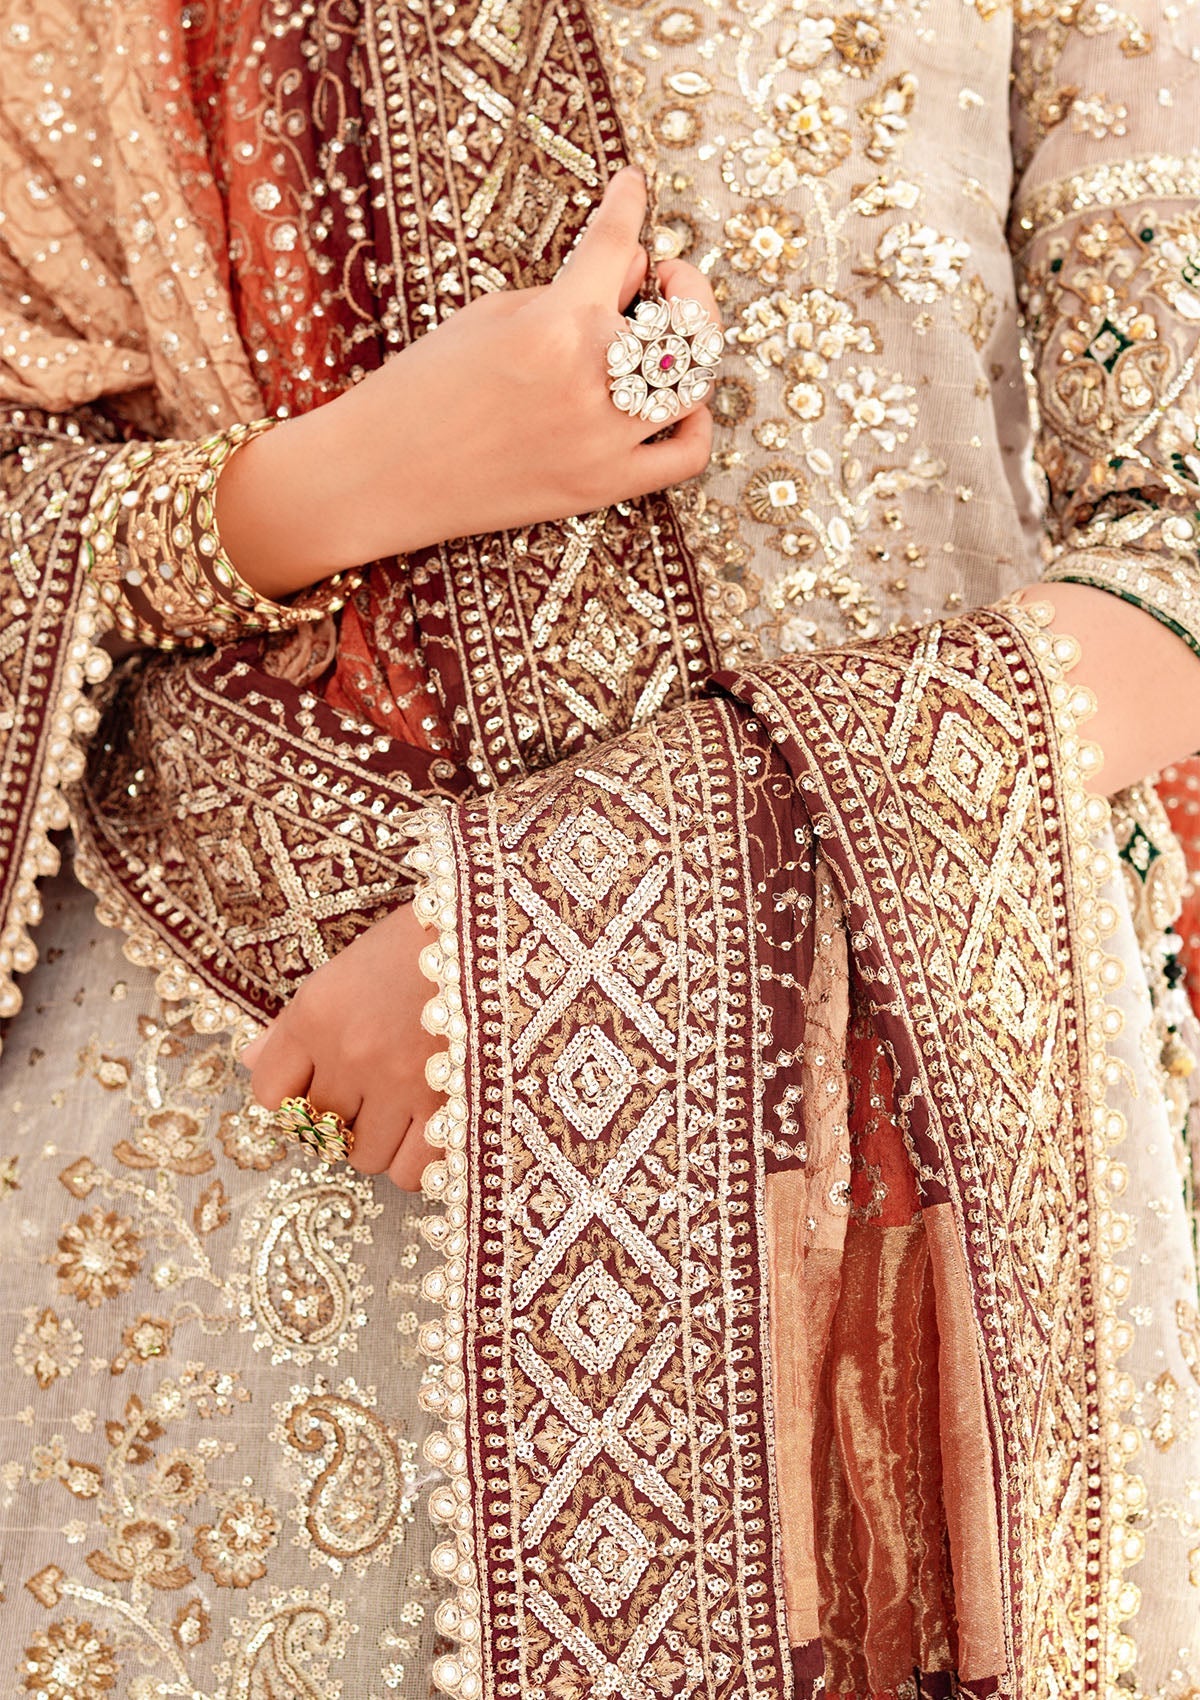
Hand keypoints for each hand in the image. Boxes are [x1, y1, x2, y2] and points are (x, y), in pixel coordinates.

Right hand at [217, 167, 722, 598]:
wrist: (381, 475)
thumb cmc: (421, 387)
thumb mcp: (486, 316)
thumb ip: (563, 294)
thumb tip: (627, 274)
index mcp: (556, 323)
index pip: (616, 243)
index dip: (630, 203)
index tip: (634, 187)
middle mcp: (591, 379)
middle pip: (681, 318)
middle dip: (683, 283)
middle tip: (667, 275)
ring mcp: (602, 439)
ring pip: (691, 383)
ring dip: (690, 348)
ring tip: (665, 338)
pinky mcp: (602, 487)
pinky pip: (685, 456)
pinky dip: (693, 424)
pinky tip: (675, 406)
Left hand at [239, 902, 444, 1190]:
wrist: (500, 931)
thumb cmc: (420, 946)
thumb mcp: (347, 969)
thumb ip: (295, 1023)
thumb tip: (252, 1061)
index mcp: (318, 1014)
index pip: (270, 1092)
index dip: (292, 1096)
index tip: (318, 1085)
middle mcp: (352, 1054)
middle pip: (321, 1130)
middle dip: (344, 1116)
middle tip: (373, 1092)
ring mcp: (403, 1084)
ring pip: (366, 1157)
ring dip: (382, 1140)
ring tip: (407, 1108)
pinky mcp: (452, 1105)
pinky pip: (413, 1171)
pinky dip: (420, 1158)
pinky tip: (434, 1125)